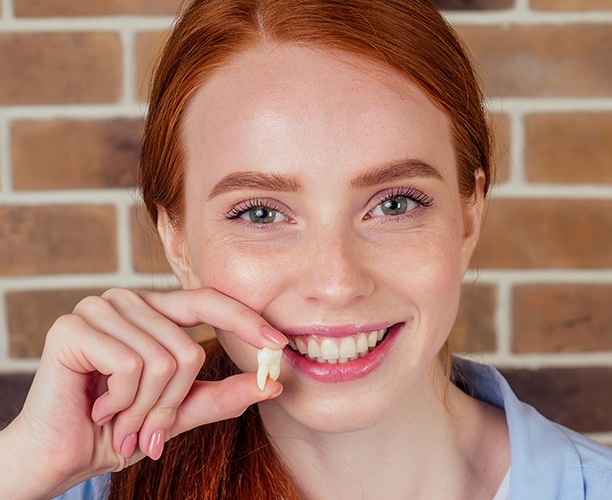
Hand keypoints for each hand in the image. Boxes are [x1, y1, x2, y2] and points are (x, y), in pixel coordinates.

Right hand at [2, 288, 285, 497]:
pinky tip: (98, 407)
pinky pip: (132, 366)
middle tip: (147, 430)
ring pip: (163, 360)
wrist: (58, 455)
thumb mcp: (179, 412)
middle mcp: (128, 301)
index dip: (246, 320)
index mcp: (153, 312)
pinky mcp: (74, 326)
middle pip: (189, 348)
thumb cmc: (118, 429)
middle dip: (172, 404)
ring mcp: (100, 308)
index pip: (210, 301)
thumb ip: (222, 395)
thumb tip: (273, 384)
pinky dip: (122, 402)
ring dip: (145, 409)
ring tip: (119, 420)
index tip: (279, 345)